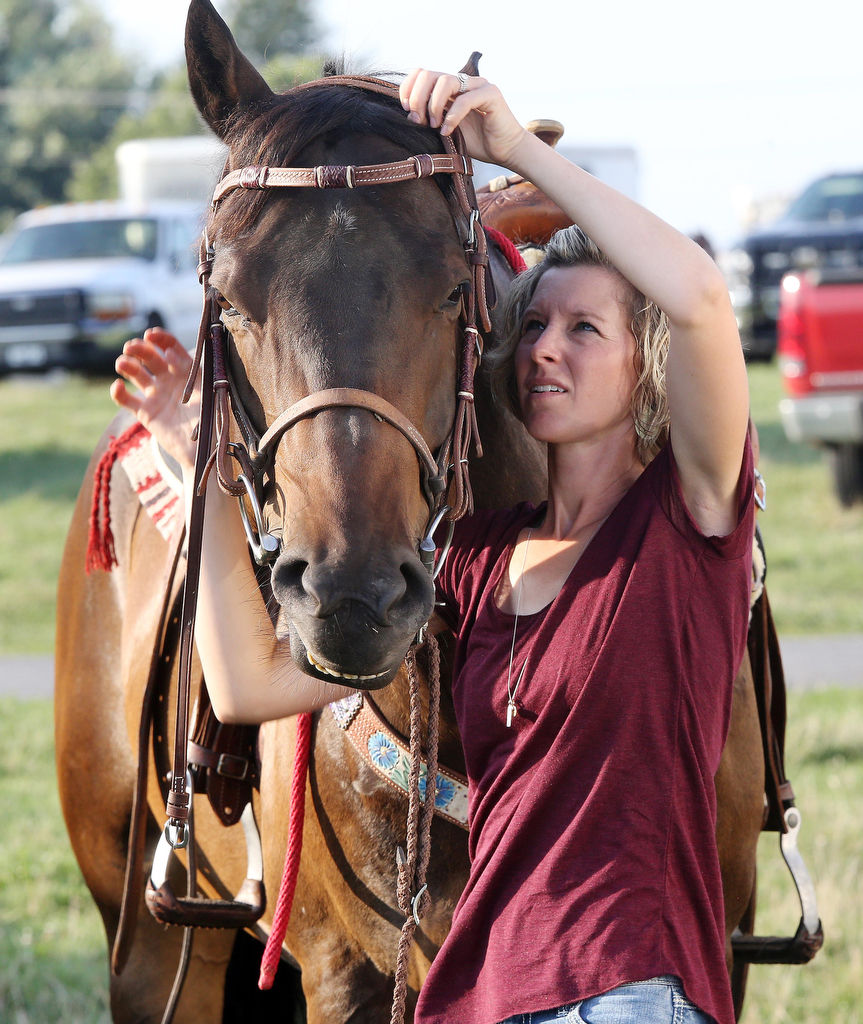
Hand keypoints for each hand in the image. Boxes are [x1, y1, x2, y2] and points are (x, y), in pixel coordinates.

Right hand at [110, 327, 198, 470]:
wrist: (203, 452)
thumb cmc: (211, 421)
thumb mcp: (207, 394)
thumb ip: (193, 373)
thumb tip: (170, 354)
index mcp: (187, 372)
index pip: (171, 348)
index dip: (161, 339)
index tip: (151, 335)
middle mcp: (170, 380)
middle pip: (150, 357)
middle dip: (140, 349)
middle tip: (131, 347)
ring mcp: (156, 395)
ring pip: (136, 373)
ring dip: (127, 365)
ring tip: (122, 363)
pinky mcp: (145, 412)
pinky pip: (127, 400)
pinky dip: (118, 392)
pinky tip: (117, 386)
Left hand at [399, 68, 527, 168]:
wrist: (506, 151)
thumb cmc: (478, 142)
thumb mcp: (447, 130)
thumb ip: (431, 119)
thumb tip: (410, 114)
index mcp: (451, 88)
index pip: (423, 73)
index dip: (409, 88)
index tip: (406, 109)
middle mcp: (463, 82)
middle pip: (430, 74)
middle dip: (418, 97)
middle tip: (419, 119)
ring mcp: (477, 85)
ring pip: (446, 81)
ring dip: (434, 105)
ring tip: (435, 125)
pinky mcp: (491, 94)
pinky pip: (464, 99)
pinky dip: (452, 116)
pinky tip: (447, 131)